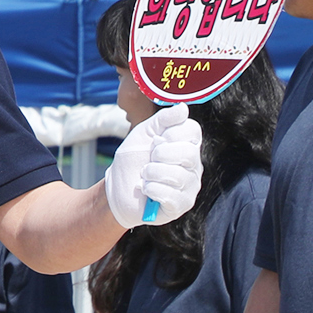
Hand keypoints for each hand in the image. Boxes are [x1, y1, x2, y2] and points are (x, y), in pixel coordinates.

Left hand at [105, 103, 204, 227]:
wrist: (117, 188)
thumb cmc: (133, 159)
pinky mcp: (182, 204)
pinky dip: (151, 190)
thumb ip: (162, 120)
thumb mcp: (143, 133)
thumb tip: (184, 108)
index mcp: (188, 144)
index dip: (170, 133)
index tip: (156, 140)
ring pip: (178, 175)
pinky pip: (172, 195)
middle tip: (149, 160)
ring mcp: (191, 185)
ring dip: (151, 174)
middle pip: (188, 153)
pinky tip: (146, 189)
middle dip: (159, 155)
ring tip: (144, 176)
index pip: (192, 131)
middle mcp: (194, 165)